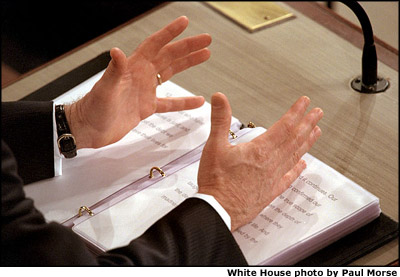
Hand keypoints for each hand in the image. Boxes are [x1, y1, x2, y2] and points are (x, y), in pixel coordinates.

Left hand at [65, 16, 210, 148]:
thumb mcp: (105, 89)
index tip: (184, 22)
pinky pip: (170, 103)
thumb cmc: (92, 108)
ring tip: (204, 56)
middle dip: (188, 47)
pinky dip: (184, 102)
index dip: (169, 33)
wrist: (89, 129)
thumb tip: (117, 52)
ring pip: (171, 74)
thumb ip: (114, 71)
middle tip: (205, 40)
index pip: (155, 45)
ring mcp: (145, 91)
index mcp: (133, 68)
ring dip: (187, 64)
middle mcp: (141, 76)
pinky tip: (196, 100)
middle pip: (169, 56)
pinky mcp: (146, 107)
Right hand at [198, 93, 322, 230]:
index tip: (304, 103)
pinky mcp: (270, 191)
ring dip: (307, 142)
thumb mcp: (214, 146)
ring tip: (316, 132)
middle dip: (307, 124)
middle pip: (294, 139)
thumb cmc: (216, 182)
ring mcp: (273, 178)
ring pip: (295, 156)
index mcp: (259, 150)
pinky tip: (303, 165)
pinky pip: (288, 178)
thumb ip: (220, 120)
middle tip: (318, 113)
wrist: (218, 210)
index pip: (284, 126)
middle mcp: (271, 163)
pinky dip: (297, 169)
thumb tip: (220, 99)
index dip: (296, 112)